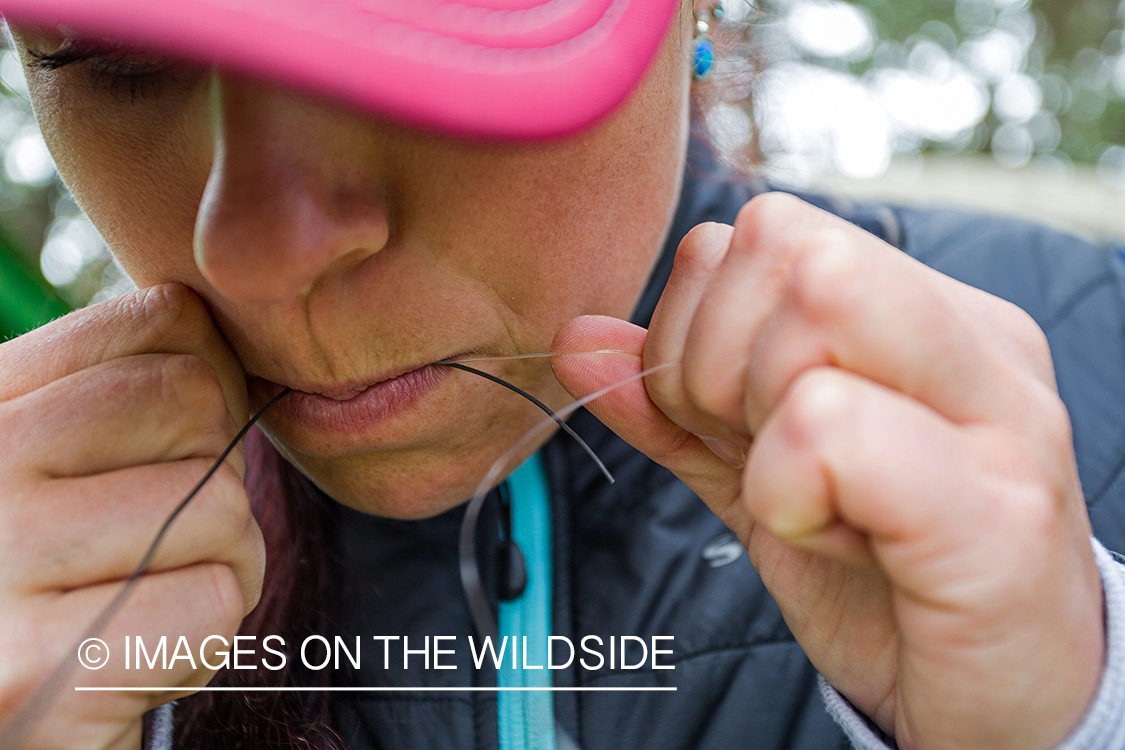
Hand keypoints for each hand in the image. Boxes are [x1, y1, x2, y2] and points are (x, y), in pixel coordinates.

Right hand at [0, 284, 263, 749]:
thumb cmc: (65, 588)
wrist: (12, 724)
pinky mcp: (34, 667)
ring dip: (222, 571)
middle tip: (161, 547)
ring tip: (144, 609)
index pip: (165, 319)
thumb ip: (135, 394)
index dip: (214, 388)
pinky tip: (131, 663)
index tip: (176, 455)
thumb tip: (253, 346)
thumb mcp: (74, 462)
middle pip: (199, 402)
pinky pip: (213, 605)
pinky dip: (202, 644)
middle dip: (221, 482)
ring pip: (223, 509)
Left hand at [552, 193, 1103, 749]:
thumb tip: (577, 337)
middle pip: (777, 241)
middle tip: (762, 459)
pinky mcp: (995, 511)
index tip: (737, 426)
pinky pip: (827, 427)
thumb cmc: (888, 579)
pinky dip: (785, 489)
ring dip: (757, 427)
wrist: (1006, 702)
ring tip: (813, 504)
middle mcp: (972, 339)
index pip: (760, 231)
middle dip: (712, 364)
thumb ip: (674, 403)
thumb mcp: (760, 474)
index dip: (699, 327)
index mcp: (925, 315)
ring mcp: (998, 415)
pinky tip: (832, 539)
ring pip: (811, 304)